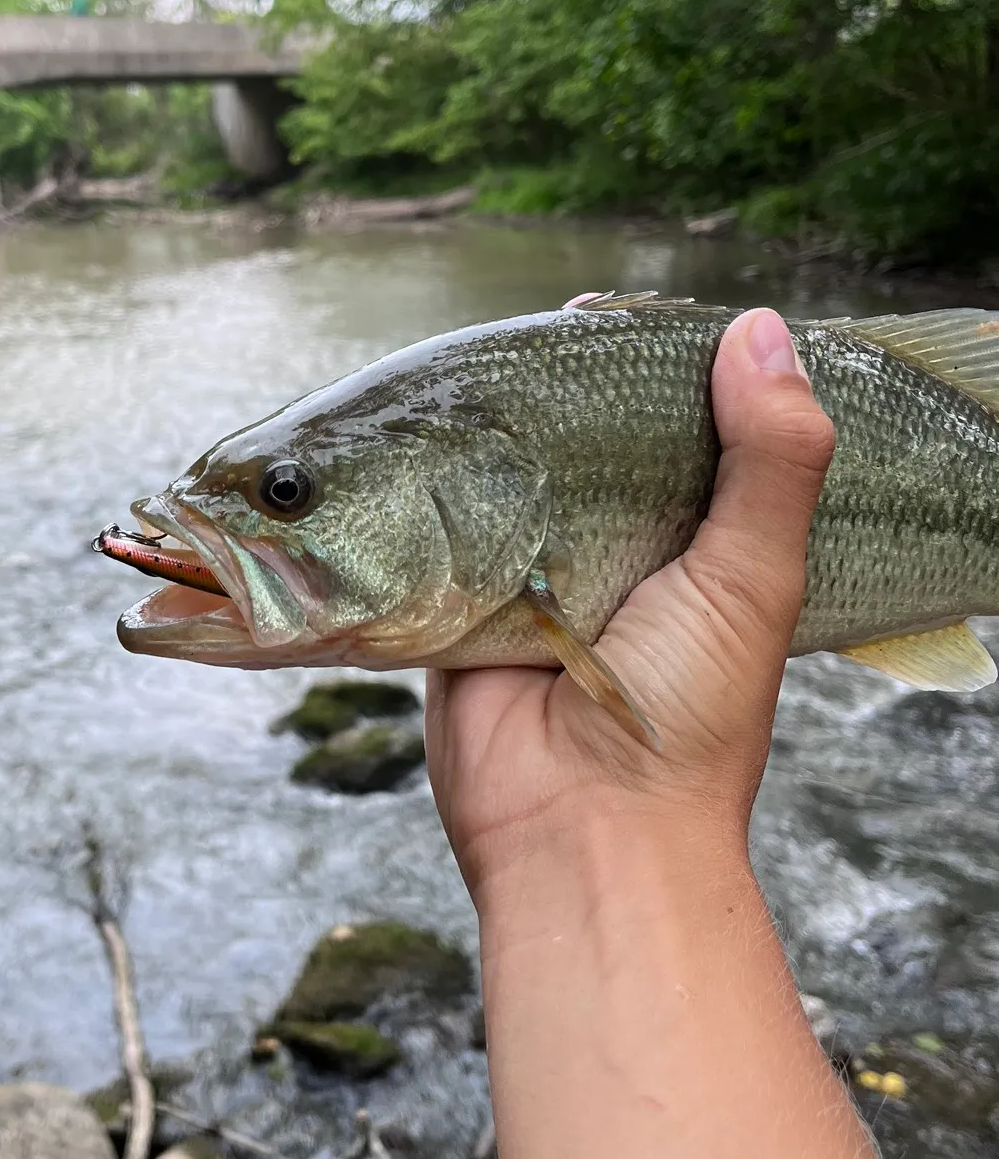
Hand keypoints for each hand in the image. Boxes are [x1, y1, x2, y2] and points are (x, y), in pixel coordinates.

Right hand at [425, 308, 836, 894]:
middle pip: (560, 456)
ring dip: (460, 453)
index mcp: (680, 541)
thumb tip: (760, 331)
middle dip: (530, 407)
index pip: (653, 436)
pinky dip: (405, 517)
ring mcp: (517, 585)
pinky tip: (387, 460)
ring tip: (436, 387)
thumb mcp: (754, 580)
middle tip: (503, 350)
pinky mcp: (449, 616)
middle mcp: (596, 556)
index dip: (628, 380)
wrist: (588, 833)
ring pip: (484, 495)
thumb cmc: (688, 720)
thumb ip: (771, 460)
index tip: (596, 325)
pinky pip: (423, 553)